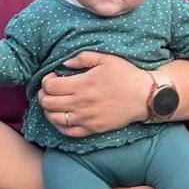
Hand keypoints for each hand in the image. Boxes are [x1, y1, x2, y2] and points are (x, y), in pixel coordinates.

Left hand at [37, 51, 153, 136]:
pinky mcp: (92, 129)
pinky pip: (68, 131)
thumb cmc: (127, 75)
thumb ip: (83, 58)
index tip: (52, 76)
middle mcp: (81, 103)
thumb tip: (65, 63)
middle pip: (48, 103)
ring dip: (48, 110)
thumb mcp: (107, 59)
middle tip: (49, 89)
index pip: (50, 86)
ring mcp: (86, 118)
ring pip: (54, 118)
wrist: (145, 96)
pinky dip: (59, 125)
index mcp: (82, 85)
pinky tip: (61, 117)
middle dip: (43, 95)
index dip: (46, 81)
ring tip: (53, 103)